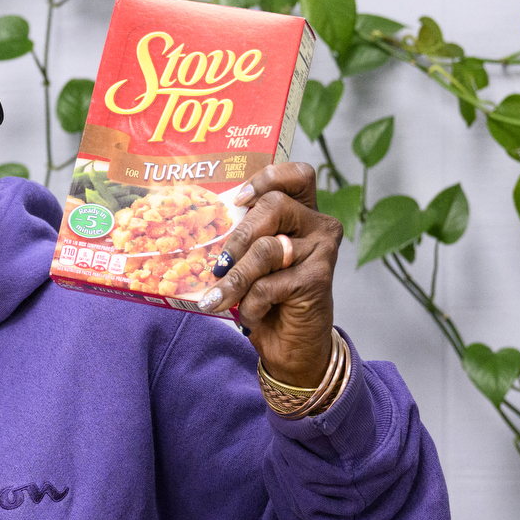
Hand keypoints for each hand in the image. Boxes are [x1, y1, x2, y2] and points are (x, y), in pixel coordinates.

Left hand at [199, 163, 343, 387]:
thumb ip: (241, 241)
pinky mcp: (318, 279)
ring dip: (234, 279)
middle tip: (217, 265)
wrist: (292, 344)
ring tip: (216, 300)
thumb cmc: (267, 298)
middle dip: (237, 237)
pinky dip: (250, 304)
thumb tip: (198, 235)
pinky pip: (269, 285)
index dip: (267, 178)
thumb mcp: (250, 263)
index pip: (297, 175)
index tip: (238, 200)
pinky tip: (249, 316)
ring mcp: (321, 251)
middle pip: (275, 205)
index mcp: (301, 212)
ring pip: (266, 249)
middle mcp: (318, 225)